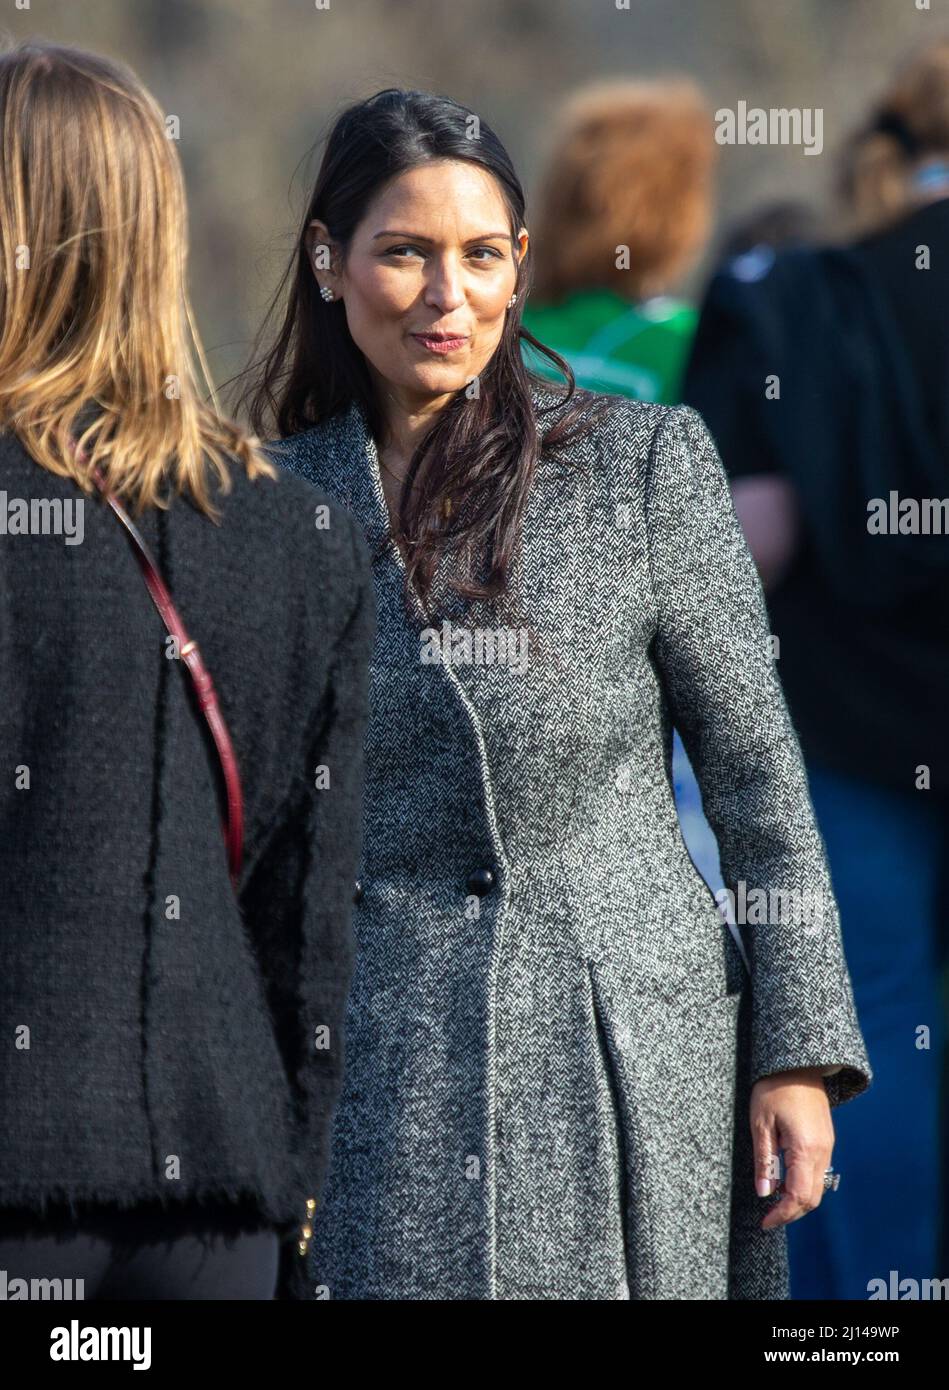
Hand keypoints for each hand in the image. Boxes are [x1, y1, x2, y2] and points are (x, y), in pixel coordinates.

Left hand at [750, 1066, 834, 1229]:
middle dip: (791, 1212)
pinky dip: (803, 1184)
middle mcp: (822, 1151)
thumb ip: (763, 1160)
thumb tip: (764, 1192)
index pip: (799, 1196)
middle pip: (812, 1198)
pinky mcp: (826, 1140)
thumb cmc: (775, 1088)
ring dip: (798, 1199)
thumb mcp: (761, 1123)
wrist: (799, 1063)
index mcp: (806, 1148)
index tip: (765, 1222)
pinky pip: (818, 1172)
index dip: (782, 1214)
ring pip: (818, 1187)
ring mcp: (827, 1146)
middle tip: (768, 1217)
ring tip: (774, 1200)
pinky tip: (784, 1180)